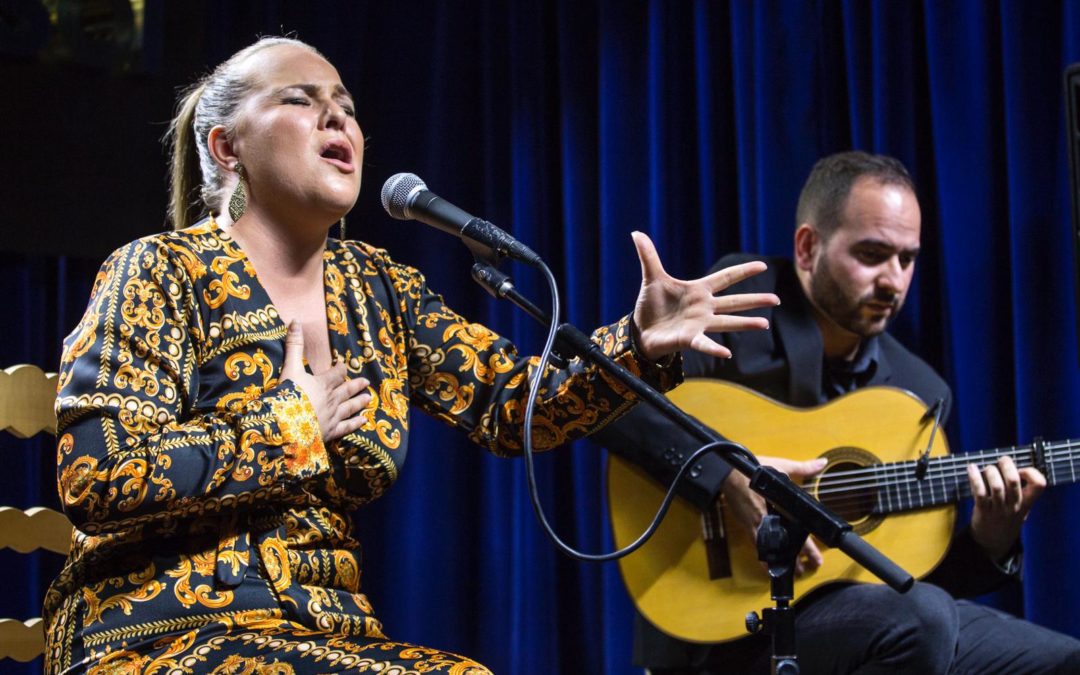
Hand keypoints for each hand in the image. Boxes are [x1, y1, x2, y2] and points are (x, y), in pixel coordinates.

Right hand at [282, 321, 371, 441]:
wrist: (287, 424)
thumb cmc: (288, 394)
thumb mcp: (290, 367)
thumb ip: (294, 345)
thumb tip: (295, 320)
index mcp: (323, 383)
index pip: (336, 373)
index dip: (341, 368)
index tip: (344, 365)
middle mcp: (332, 398)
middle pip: (347, 390)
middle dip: (355, 385)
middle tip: (366, 382)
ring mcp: (333, 416)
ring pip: (350, 407)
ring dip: (359, 402)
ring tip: (368, 398)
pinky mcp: (331, 431)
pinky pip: (347, 427)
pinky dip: (355, 423)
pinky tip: (364, 421)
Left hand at [630, 232, 779, 360]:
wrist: (642, 330)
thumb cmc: (652, 305)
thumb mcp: (652, 278)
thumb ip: (648, 256)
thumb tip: (636, 233)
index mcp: (699, 290)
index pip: (725, 278)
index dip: (742, 271)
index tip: (762, 265)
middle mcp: (704, 307)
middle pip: (734, 302)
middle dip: (755, 300)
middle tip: (777, 299)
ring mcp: (699, 324)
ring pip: (727, 322)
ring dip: (745, 323)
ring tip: (764, 323)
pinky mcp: (689, 339)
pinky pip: (704, 344)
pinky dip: (714, 349)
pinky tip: (727, 353)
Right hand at [720, 456, 827, 574]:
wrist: (728, 473)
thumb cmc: (754, 468)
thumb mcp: (781, 466)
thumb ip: (804, 468)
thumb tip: (822, 463)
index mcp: (779, 506)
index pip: (797, 531)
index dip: (808, 547)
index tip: (817, 559)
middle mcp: (767, 519)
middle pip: (785, 544)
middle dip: (797, 558)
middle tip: (809, 568)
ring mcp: (755, 525)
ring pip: (770, 548)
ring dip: (782, 559)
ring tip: (794, 570)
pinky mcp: (746, 526)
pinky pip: (757, 545)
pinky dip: (764, 556)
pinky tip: (769, 564)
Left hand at [967, 456, 1044, 561]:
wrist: (993, 541)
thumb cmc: (1006, 517)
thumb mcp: (1021, 507)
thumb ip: (1020, 490)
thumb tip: (1011, 464)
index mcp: (1027, 502)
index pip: (1039, 484)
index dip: (1031, 472)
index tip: (1020, 469)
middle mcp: (1014, 505)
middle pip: (1013, 481)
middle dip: (1007, 465)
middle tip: (1002, 460)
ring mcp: (999, 508)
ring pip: (996, 486)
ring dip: (990, 472)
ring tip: (987, 468)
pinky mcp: (983, 510)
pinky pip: (979, 492)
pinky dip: (974, 478)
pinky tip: (971, 469)